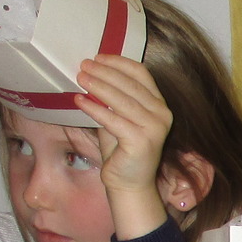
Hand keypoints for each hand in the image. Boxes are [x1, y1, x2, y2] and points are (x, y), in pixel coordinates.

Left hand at [74, 54, 172, 218]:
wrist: (130, 184)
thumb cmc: (121, 151)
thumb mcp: (118, 118)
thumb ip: (112, 98)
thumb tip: (91, 73)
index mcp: (159, 105)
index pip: (141, 74)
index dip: (119, 62)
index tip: (98, 57)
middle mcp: (162, 114)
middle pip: (131, 84)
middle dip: (105, 72)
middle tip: (83, 65)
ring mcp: (154, 129)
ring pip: (122, 100)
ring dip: (98, 86)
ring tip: (80, 78)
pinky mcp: (141, 142)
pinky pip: (113, 120)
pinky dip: (95, 109)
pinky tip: (79, 100)